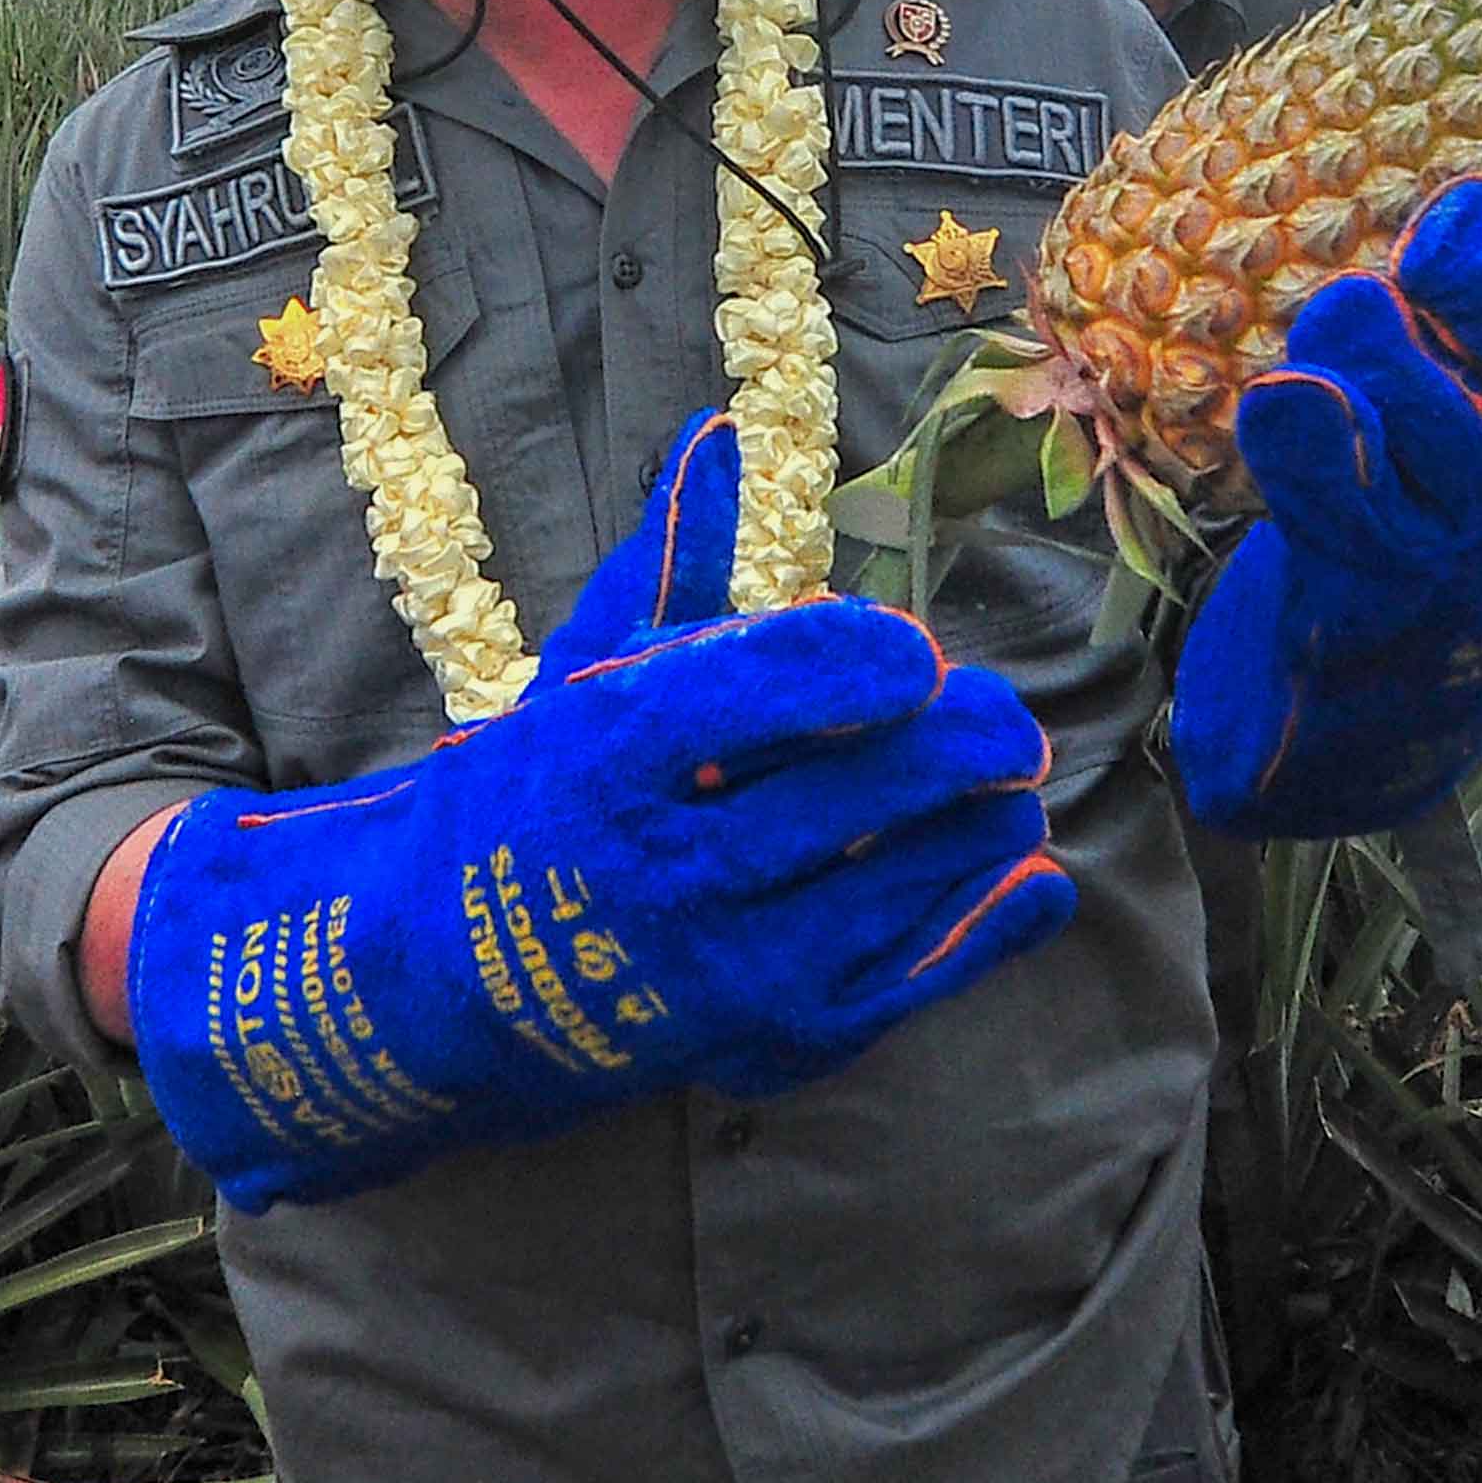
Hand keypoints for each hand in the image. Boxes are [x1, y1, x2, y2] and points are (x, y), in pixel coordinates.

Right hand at [127, 411, 1075, 1210]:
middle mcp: (657, 869)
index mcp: (603, 756)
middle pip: (847, 790)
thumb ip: (667, 568)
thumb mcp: (580, 678)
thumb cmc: (535, 800)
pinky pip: (902, 980)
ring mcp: (716, 969)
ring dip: (979, 821)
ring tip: (1016, 775)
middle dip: (951, 741)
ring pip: (892, 881)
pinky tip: (1036, 878)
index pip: (752, 693)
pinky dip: (984, 927)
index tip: (913, 647)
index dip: (854, 663)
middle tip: (1001, 710)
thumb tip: (719, 439)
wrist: (445, 985)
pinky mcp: (765, 1042)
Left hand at [1171, 129, 1481, 838]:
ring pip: (1440, 428)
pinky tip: (1283, 395)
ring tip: (1345, 306)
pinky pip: (1338, 502)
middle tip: (1446, 226)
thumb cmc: (1437, 523)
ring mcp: (1471, 560)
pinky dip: (1304, 441)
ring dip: (1376, 345)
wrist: (1367, 726)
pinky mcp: (1371, 603)